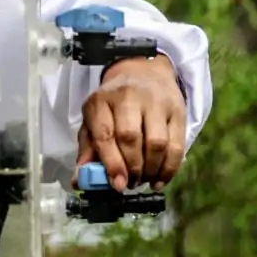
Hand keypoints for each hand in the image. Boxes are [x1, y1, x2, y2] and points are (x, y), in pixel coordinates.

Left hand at [76, 55, 187, 192]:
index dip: (111, 163)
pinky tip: (160, 179)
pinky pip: (176, 144)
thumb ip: (87, 149)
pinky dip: (169, 168)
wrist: (143, 71)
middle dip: (132, 169)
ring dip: (151, 170)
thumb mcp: (93, 119)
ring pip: (157, 143)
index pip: (105, 134)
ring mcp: (156, 102)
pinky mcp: (177, 110)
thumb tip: (79, 181)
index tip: (117, 185)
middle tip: (130, 183)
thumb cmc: (114, 104)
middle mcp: (128, 97)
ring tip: (144, 179)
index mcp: (101, 100)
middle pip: (131, 138)